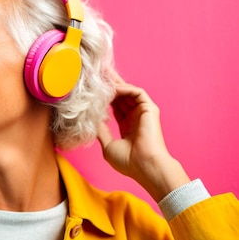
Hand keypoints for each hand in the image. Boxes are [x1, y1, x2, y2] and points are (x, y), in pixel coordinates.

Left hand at [97, 83, 189, 201]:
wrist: (145, 166)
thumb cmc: (128, 161)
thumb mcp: (108, 145)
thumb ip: (101, 130)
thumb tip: (91, 119)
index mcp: (127, 128)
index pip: (115, 108)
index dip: (105, 98)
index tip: (93, 90)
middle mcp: (136, 118)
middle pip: (121, 97)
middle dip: (110, 85)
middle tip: (98, 73)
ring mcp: (143, 113)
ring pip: (129, 92)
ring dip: (116, 83)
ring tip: (102, 74)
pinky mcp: (150, 109)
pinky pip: (137, 93)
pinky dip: (125, 88)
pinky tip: (112, 88)